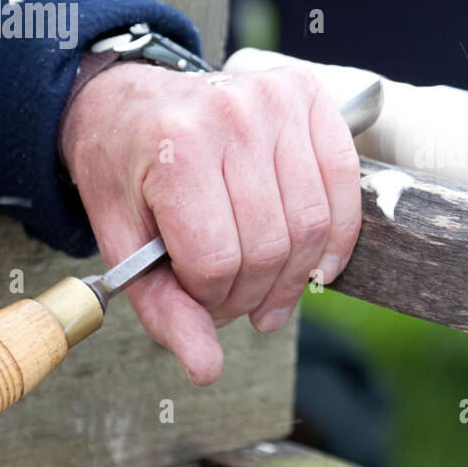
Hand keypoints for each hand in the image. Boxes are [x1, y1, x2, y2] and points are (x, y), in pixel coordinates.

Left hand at [60, 63, 361, 384]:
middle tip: (235, 301)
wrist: (132, 101)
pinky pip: (344, 184)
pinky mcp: (311, 97)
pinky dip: (337, 237)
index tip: (198, 299)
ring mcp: (276, 103)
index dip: (209, 300)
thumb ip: (163, 307)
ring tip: (267, 286)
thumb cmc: (126, 172)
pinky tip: (316, 263)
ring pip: (311, 224)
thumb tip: (207, 369)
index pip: (215, 259)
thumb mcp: (122, 241)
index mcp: (175, 147)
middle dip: (253, 295)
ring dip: (294, 276)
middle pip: (268, 246)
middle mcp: (231, 115)